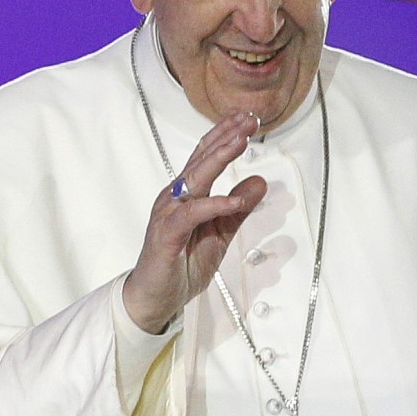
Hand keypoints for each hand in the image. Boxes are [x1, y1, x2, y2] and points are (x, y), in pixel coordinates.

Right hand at [123, 112, 266, 333]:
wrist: (156, 297)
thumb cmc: (183, 263)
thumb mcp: (221, 233)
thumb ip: (238, 208)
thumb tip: (260, 181)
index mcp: (187, 194)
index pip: (205, 156)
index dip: (225, 135)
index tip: (247, 118)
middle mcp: (175, 197)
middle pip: (202, 159)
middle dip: (226, 137)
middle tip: (249, 119)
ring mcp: (169, 214)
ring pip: (195, 179)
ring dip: (219, 158)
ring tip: (242, 142)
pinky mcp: (167, 234)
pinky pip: (192, 214)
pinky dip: (214, 205)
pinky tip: (233, 201)